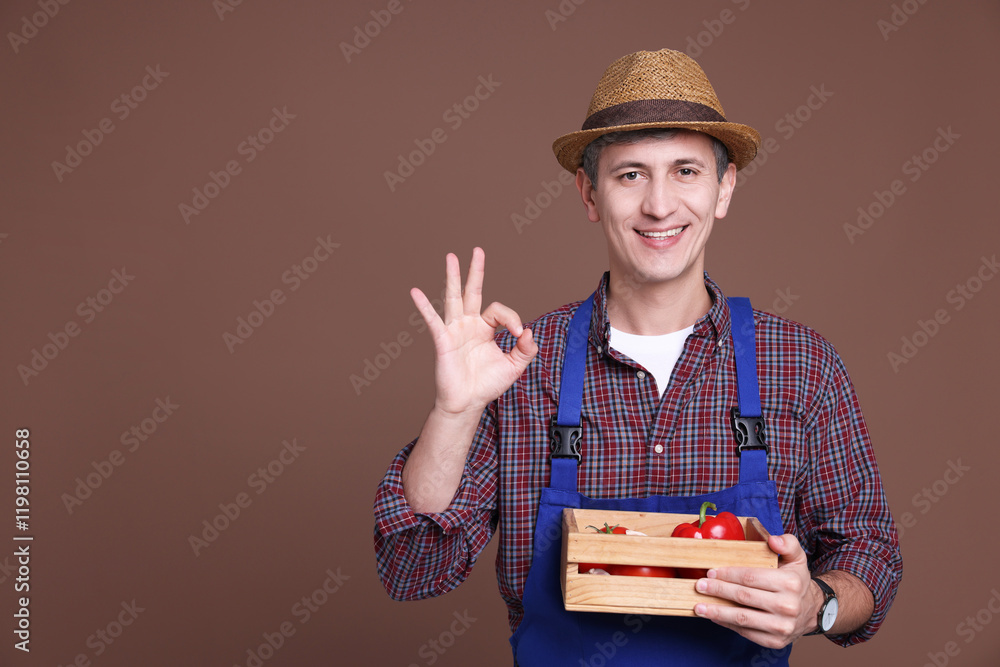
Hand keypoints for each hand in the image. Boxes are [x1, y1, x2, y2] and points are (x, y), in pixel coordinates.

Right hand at [411, 247, 537, 416]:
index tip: (518, 335)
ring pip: (453, 298)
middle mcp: (469, 324)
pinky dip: (423, 307)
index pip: (498, 310)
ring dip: (453, 277)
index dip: (511, 318)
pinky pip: (433, 321)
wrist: (467, 403)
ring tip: (451, 256)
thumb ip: (525, 349)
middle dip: (475, 271)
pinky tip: (415, 292)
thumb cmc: (487, 384)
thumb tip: (528, 331)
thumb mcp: (514, 366)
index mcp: (485, 328)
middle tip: (477, 250)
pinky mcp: (443, 341)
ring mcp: (454, 330)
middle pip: (472, 291)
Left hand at [693, 534, 819, 648]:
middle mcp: (787, 606)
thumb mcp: (797, 558)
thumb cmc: (796, 581)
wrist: (812, 611)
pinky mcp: (775, 641)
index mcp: (790, 583)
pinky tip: (714, 617)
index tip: (711, 572)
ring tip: (699, 607)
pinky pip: (746, 632)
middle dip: (718, 590)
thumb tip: (772, 540)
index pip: (751, 577)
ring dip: (717, 611)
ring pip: (742, 618)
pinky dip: (727, 624)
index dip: (728, 574)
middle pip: (743, 596)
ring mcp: (781, 626)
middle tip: (699, 586)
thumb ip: (787, 543)